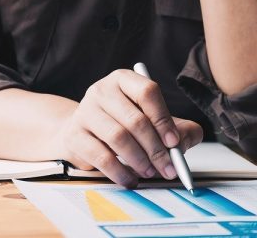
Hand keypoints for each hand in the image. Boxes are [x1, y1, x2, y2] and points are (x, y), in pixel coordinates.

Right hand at [55, 70, 202, 187]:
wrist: (83, 132)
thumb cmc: (122, 124)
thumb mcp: (153, 121)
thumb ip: (179, 129)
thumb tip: (183, 141)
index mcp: (123, 80)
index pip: (147, 91)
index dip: (163, 119)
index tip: (174, 142)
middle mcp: (101, 90)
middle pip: (134, 119)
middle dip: (156, 149)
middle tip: (168, 168)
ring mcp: (85, 110)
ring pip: (118, 137)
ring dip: (140, 160)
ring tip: (150, 172)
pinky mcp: (75, 134)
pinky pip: (101, 156)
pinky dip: (121, 173)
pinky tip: (130, 179)